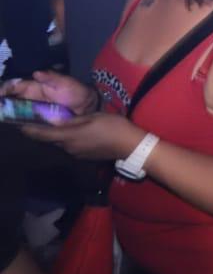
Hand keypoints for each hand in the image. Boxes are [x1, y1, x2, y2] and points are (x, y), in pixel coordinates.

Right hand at [2, 69, 98, 115]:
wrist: (87, 107)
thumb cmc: (75, 92)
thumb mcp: (65, 83)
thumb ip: (51, 78)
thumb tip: (36, 73)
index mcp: (34, 87)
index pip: (14, 86)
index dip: (4, 89)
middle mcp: (30, 98)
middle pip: (10, 99)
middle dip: (2, 102)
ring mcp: (32, 110)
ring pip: (13, 110)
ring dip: (5, 112)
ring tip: (1, 115)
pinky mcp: (36, 120)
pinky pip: (22, 121)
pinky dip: (14, 122)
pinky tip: (9, 123)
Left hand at [20, 110, 143, 160]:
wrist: (130, 146)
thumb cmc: (113, 127)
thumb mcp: (93, 117)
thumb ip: (73, 120)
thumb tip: (55, 121)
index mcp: (70, 136)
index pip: (43, 135)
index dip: (31, 130)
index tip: (22, 125)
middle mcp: (69, 147)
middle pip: (51, 139)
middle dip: (45, 131)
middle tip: (43, 121)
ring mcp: (76, 154)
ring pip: (61, 143)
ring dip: (59, 135)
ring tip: (62, 125)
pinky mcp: (83, 156)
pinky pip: (71, 147)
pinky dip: (69, 140)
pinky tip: (78, 133)